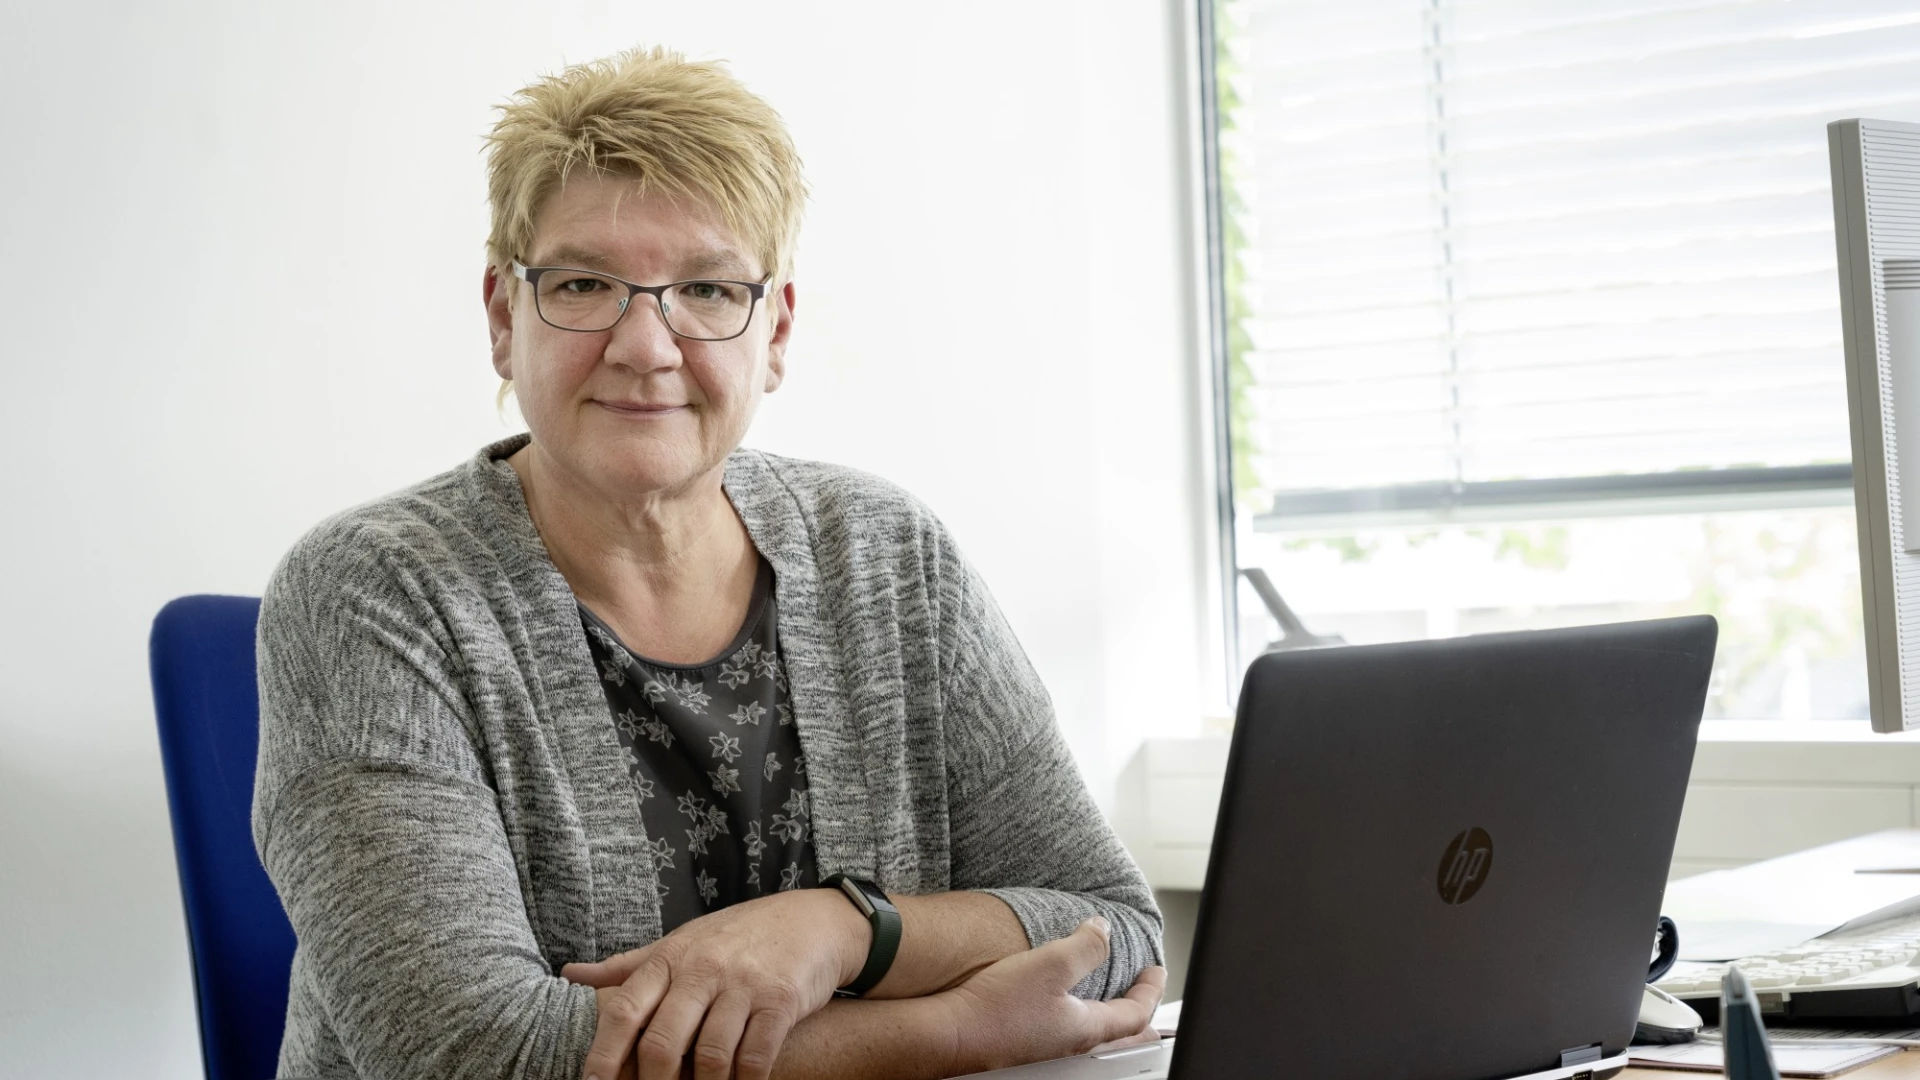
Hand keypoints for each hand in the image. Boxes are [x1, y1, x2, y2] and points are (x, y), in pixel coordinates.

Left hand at [563, 889, 868, 1079]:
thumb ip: (628, 965)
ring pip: (709, 1056)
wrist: (811, 920)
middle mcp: (703, 969)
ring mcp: (743, 984)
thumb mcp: (680, 942)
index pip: (625, 1010)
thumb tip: (569, 974)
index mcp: (670, 958)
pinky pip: (754, 1057)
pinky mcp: (781, 1000)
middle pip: (662, 1041)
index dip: (603, 1054)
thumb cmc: (736, 937)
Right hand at [939, 917, 1166, 1074]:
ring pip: (1092, 1036)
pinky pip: (1064, 1034)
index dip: (1151, 989)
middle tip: (1144, 995)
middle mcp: (1070, 1046)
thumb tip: (1104, 930)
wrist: (949, 1033)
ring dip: (1107, 1016)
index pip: (1136, 1014)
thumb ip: (1086, 945)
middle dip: (1138, 1014)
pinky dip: (1077, 1018)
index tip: (1156, 970)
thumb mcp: (1051, 963)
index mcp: (1086, 1029)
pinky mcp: (1022, 1046)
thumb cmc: (997, 1007)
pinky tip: (1059, 1005)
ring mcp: (1046, 1050)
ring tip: (1108, 997)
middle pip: (1120, 1036)